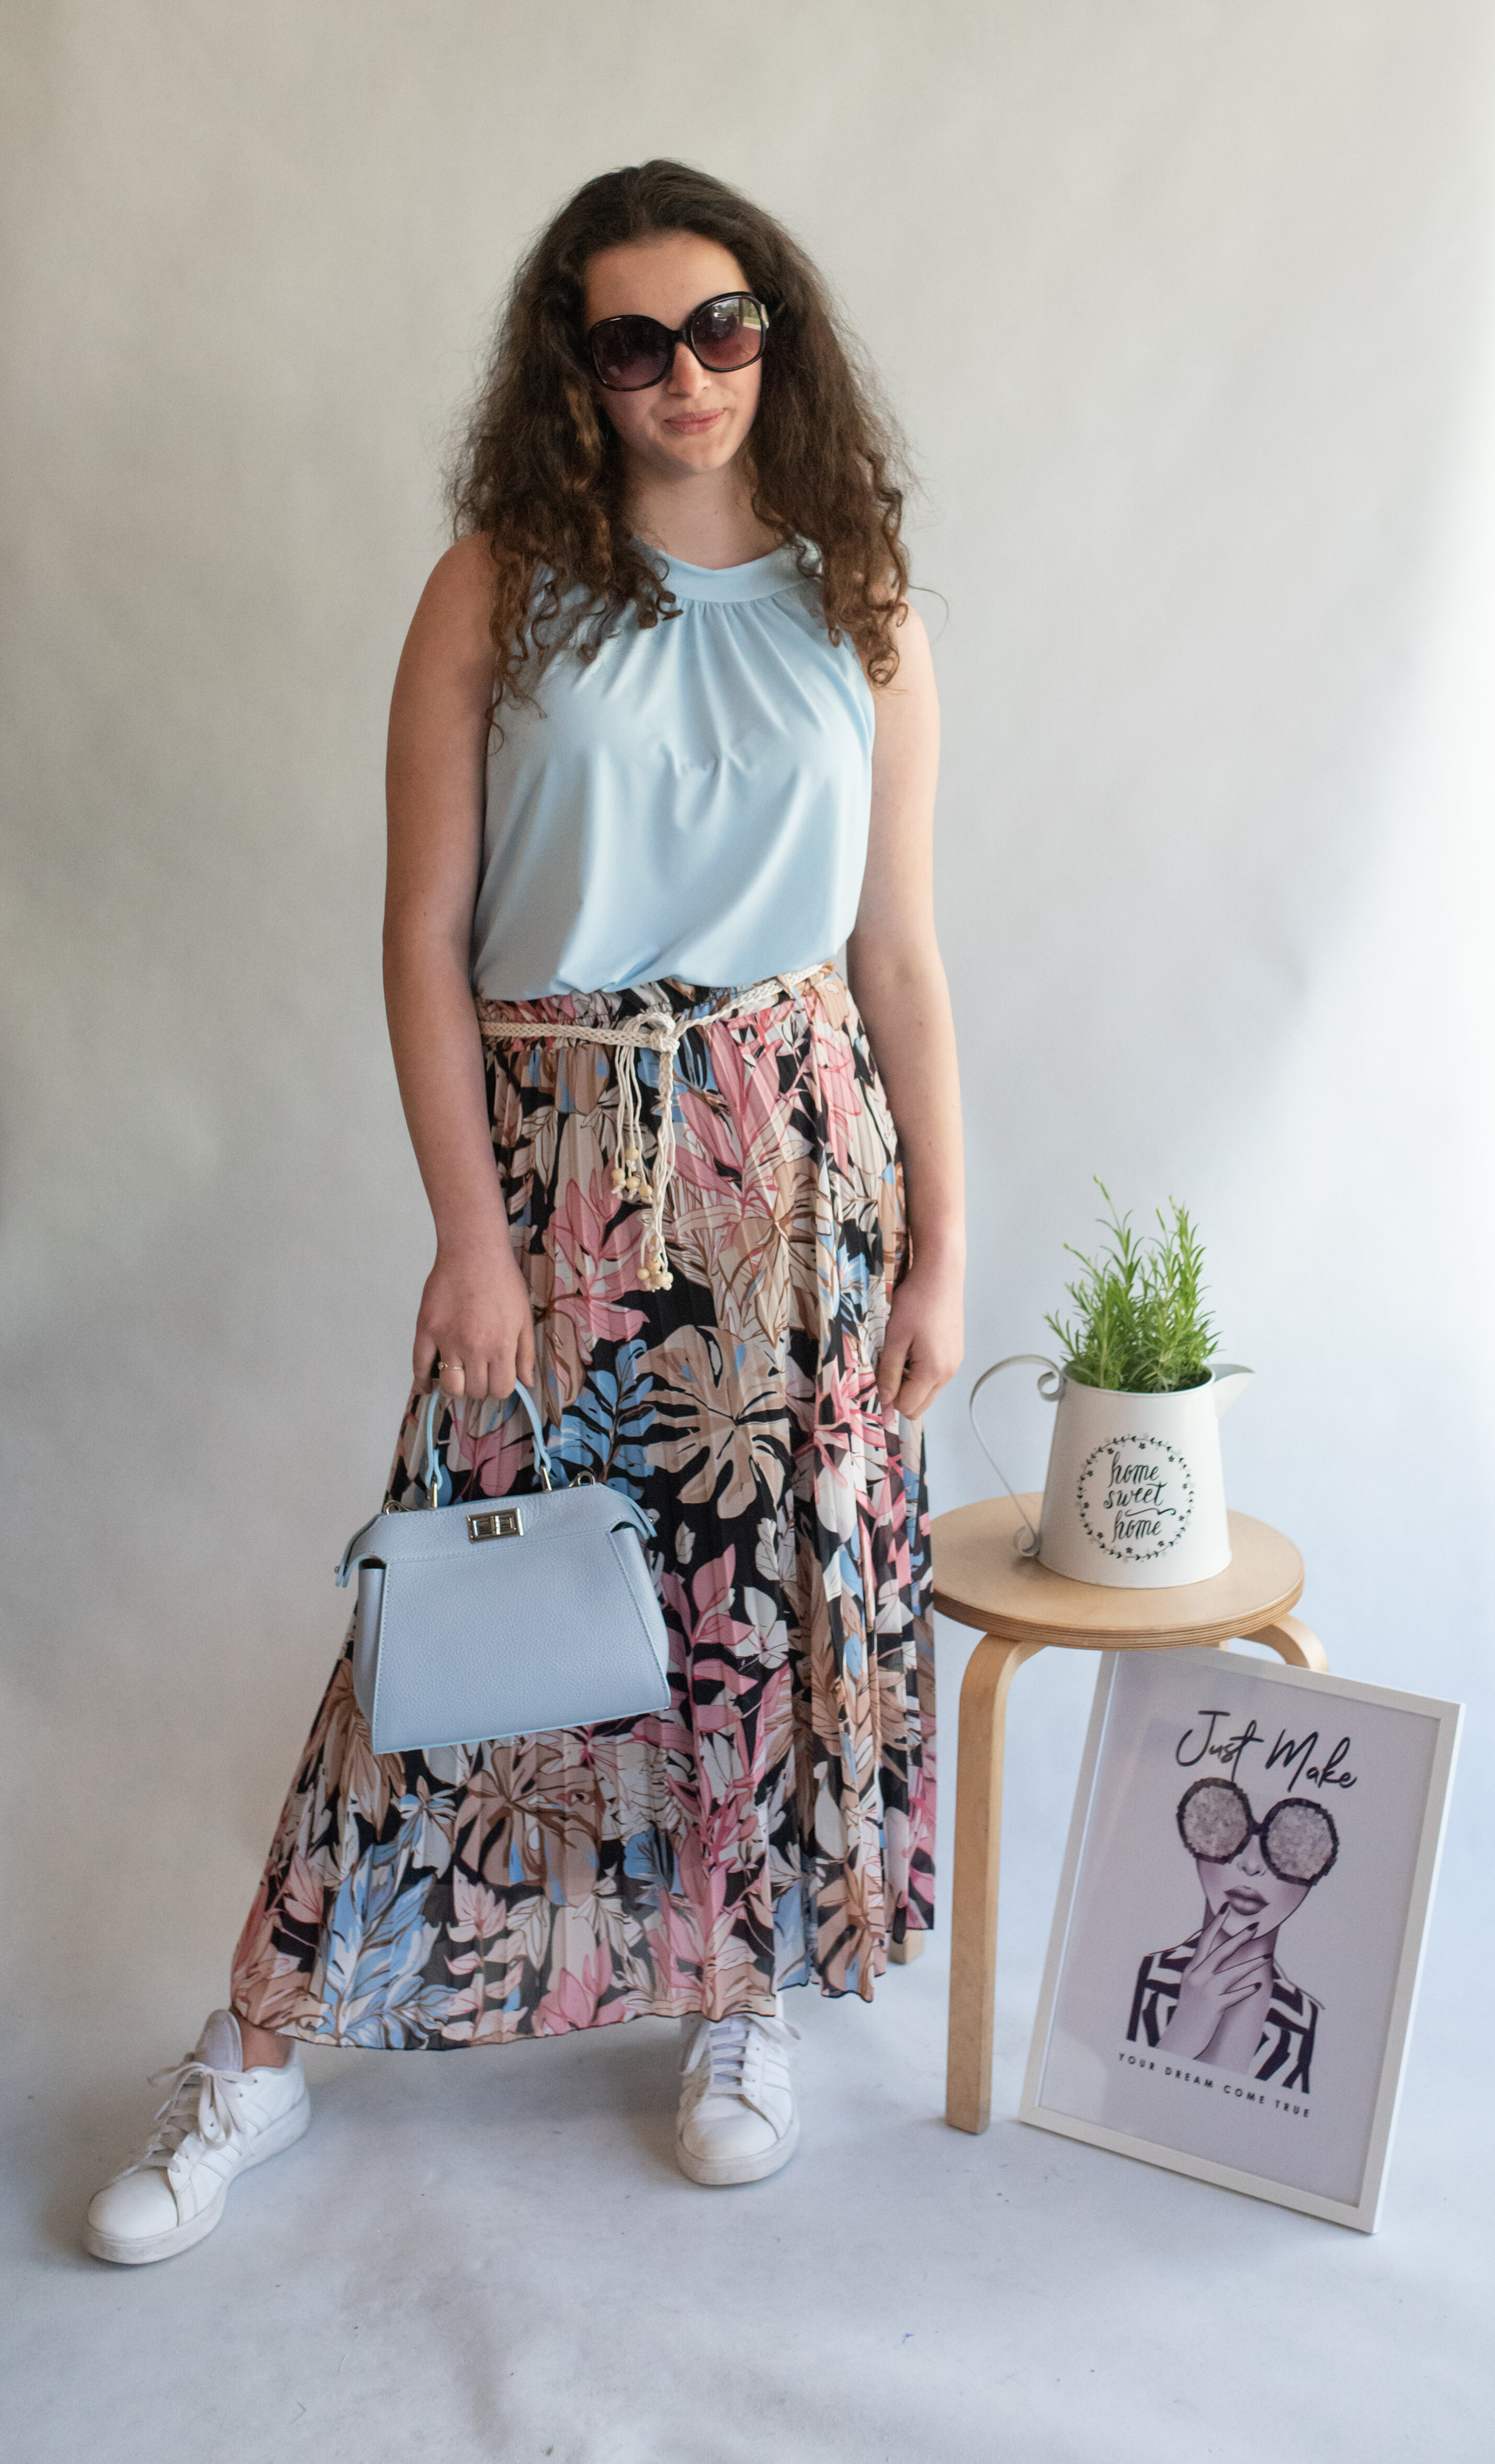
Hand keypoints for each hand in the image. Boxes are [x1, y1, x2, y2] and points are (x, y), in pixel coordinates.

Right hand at [413, 1226, 535, 1402]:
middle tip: (479, 1373)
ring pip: (450, 1386)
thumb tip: (526, 1383)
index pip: (500, 1390)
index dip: (500, 1388)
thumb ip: (525, 1354)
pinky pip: (419, 1366)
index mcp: (501, 1346)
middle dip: (480, 1387)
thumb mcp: (524, 1318)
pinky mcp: (426, 1330)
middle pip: (476, 1391)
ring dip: (455, 1387)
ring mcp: (447, 1340)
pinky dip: (423, 1380)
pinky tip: (428, 1384)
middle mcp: (474, 1348)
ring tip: (459, 1375)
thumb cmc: (502, 1281)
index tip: (497, 1379)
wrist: (473, 1252)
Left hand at [876, 1256, 963, 1418]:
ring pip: (928, 1391)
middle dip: (900, 1394)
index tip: (877, 1380)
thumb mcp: (895, 1338)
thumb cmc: (917, 1301)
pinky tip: (913, 1347)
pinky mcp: (955, 1353)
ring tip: (900, 1354)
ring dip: (910, 1382)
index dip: (889, 1398)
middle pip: (921, 1405)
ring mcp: (955, 1363)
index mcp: (934, 1371)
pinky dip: (920, 1371)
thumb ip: (889, 1373)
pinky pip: (935, 1375)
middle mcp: (949, 1372)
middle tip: (886, 1368)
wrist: (940, 1275)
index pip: (909, 1407)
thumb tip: (885, 1399)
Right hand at [1157, 1903, 1274, 2062]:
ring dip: (1251, 1964)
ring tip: (1267, 1956)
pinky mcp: (1212, 2006)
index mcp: (1191, 1970)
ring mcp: (1204, 1991)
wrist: (1179, 2039)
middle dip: (1239, 1937)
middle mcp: (1196, 1977)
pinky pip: (1233, 1995)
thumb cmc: (1190, 2015)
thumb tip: (1217, 1962)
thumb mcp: (1192, 1989)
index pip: (1204, 1941)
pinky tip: (1257, 1986)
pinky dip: (1246, 1990)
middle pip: (1219, 1951)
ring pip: (1231, 1972)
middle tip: (1255, 1925)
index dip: (1216, 1923)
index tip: (1226, 1907)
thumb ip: (1203, 1974)